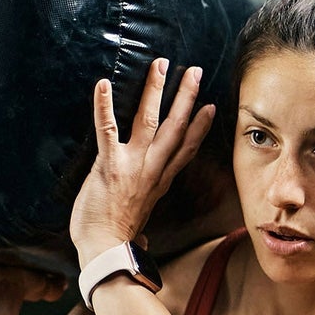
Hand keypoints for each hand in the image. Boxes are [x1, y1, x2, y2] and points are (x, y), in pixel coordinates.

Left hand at [70, 59, 216, 266]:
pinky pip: (107, 129)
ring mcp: (132, 165)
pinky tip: (104, 83)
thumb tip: (140, 239)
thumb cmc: (115, 241)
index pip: (186, 149)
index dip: (200, 127)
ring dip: (156, 89)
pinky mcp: (108, 164)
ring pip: (149, 120)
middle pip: (176, 127)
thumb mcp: (137, 226)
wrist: (105, 251)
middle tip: (194, 71)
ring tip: (160, 64)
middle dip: (186, 97)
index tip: (210, 106)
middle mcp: (152, 169)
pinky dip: (105, 105)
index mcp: (159, 182)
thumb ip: (140, 225)